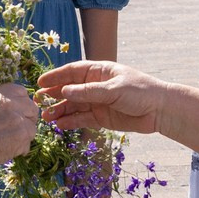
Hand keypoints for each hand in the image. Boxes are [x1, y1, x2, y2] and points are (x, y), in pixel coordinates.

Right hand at [0, 81, 41, 164]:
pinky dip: (22, 145)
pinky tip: (11, 148)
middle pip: (31, 107)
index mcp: (0, 93)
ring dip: (25, 132)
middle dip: (26, 117)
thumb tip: (10, 106)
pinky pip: (30, 139)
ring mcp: (19, 118)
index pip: (21, 92)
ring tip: (10, 140)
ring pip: (32, 124)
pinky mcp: (23, 134)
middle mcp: (11, 103)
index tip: (15, 112)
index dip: (19, 103)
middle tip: (16, 127)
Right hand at [35, 60, 168, 133]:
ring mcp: (97, 102)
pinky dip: (71, 122)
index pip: (72, 72)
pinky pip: (82, 119)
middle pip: (69, 90)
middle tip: (37, 102)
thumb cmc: (141, 92)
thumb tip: (64, 92)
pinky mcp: (101, 118)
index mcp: (99, 72)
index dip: (56, 76)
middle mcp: (95, 86)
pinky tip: (60, 125)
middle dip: (53, 95)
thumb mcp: (114, 89)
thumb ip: (89, 92)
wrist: (160, 111)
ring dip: (59, 111)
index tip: (40, 82)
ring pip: (73, 106)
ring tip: (46, 117)